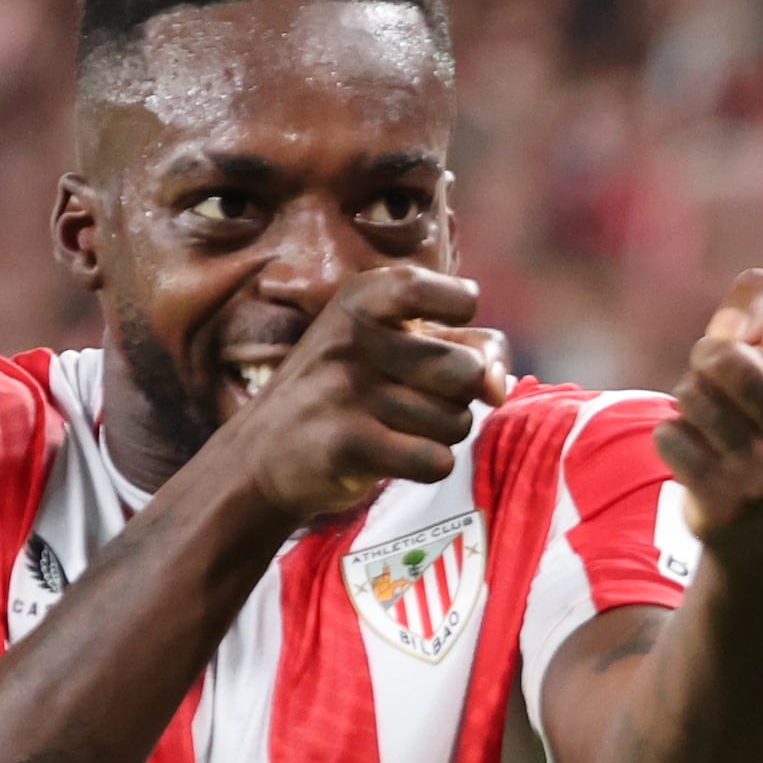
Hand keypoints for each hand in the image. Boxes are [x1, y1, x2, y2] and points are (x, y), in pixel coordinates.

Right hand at [220, 264, 510, 523]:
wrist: (264, 453)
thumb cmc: (348, 392)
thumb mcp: (397, 347)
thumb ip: (468, 347)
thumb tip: (499, 386)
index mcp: (365, 296)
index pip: (459, 297)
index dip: (466, 324)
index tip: (439, 335)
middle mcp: (353, 333)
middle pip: (468, 372)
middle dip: (455, 397)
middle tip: (410, 399)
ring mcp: (346, 386)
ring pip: (456, 422)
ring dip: (436, 435)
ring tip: (390, 427)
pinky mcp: (347, 441)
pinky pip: (436, 460)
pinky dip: (426, 466)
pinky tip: (391, 456)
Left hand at [657, 268, 762, 554]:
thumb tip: (739, 311)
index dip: (761, 327)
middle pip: (724, 358)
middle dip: (710, 355)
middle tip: (719, 374)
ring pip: (691, 395)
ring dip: (692, 398)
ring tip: (713, 418)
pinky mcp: (724, 507)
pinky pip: (669, 435)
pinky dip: (675, 435)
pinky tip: (699, 454)